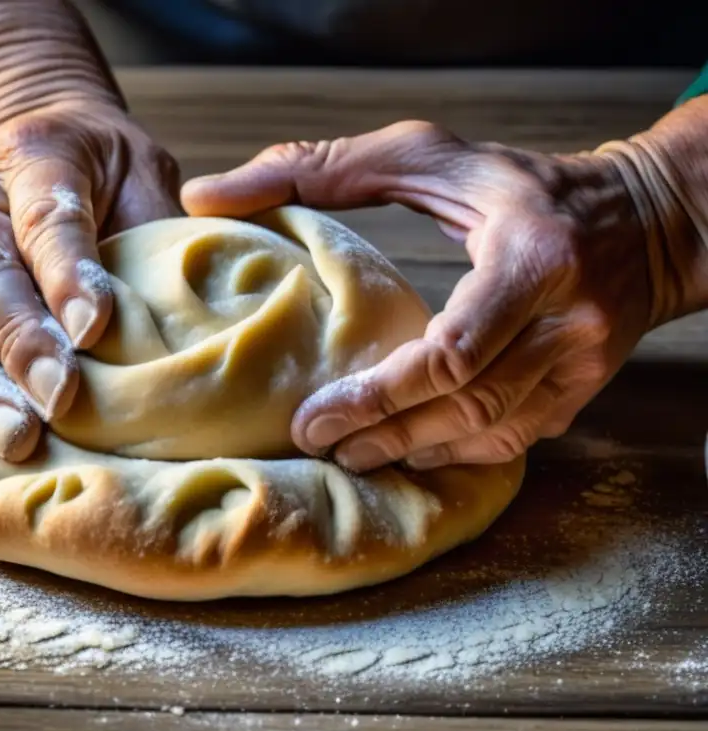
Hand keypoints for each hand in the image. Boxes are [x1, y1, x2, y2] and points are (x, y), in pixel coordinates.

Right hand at [0, 102, 179, 459]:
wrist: (27, 149)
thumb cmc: (103, 178)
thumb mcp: (142, 176)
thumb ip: (159, 232)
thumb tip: (196, 315)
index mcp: (33, 156)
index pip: (47, 216)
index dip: (68, 274)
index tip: (94, 330)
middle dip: (18, 342)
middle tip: (57, 401)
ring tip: (8, 435)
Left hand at [182, 120, 652, 470]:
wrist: (645, 221)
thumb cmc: (518, 183)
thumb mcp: (425, 153)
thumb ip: (316, 166)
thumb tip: (205, 195)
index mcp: (531, 257)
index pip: (450, 352)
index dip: (376, 397)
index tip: (311, 417)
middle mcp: (567, 320)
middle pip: (462, 404)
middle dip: (382, 434)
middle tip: (316, 444)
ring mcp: (582, 364)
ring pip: (487, 431)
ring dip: (412, 451)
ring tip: (350, 455)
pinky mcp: (585, 390)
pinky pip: (515, 439)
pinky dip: (456, 451)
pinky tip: (410, 451)